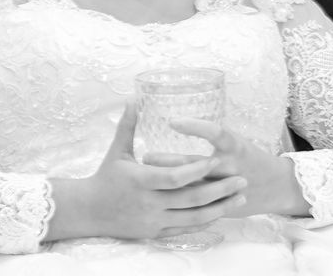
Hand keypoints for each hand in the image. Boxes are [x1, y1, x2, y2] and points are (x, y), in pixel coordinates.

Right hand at [46, 102, 246, 241]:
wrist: (89, 211)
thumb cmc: (105, 177)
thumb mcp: (117, 151)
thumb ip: (128, 126)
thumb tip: (134, 98)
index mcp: (140, 181)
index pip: (174, 178)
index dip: (195, 171)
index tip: (214, 161)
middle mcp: (149, 204)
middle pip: (190, 199)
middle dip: (219, 189)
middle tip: (243, 179)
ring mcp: (153, 221)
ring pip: (192, 217)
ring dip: (219, 207)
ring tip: (240, 197)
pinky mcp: (155, 233)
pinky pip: (185, 229)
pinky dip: (204, 221)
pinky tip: (220, 213)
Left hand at [156, 117, 310, 217]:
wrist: (277, 186)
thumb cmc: (250, 158)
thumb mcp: (236, 143)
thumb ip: (213, 139)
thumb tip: (176, 123)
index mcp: (235, 147)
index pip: (215, 133)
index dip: (194, 126)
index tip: (171, 121)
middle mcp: (231, 167)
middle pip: (197, 164)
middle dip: (169, 161)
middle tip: (146, 156)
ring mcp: (227, 189)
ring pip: (194, 187)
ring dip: (169, 182)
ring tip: (147, 175)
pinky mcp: (224, 206)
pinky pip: (199, 205)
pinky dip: (180, 200)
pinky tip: (161, 196)